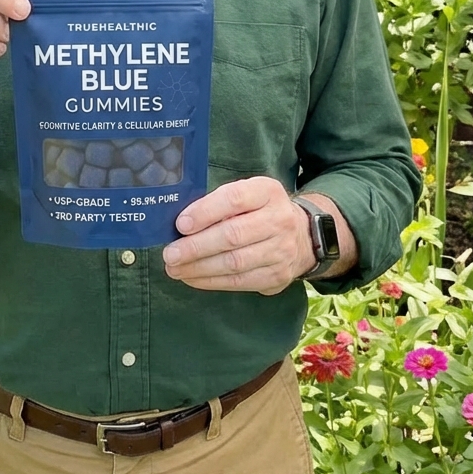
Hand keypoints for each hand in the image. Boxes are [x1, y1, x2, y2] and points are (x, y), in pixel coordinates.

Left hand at [162, 177, 314, 294]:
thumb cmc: (260, 211)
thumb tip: (181, 223)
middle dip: (196, 247)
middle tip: (170, 254)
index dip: (205, 212)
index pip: (234, 199)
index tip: (180, 224)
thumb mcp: (248, 194)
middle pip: (232, 235)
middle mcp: (279, 220)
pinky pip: (239, 282)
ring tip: (175, 268)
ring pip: (234, 263)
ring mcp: (281, 250)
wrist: (302, 236)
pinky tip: (192, 278)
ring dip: (199, 268)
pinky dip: (211, 281)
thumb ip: (219, 203)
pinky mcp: (277, 276)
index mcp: (267, 192)